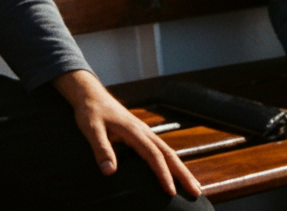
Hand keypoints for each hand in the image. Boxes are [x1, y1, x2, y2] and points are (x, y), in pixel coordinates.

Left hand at [51, 70, 201, 197]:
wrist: (90, 94)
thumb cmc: (90, 111)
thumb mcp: (91, 129)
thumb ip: (101, 149)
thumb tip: (109, 172)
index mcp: (134, 131)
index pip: (153, 155)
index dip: (163, 174)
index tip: (170, 191)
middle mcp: (144, 131)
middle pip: (169, 154)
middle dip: (183, 174)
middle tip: (196, 192)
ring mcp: (145, 132)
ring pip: (168, 152)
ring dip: (181, 169)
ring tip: (194, 186)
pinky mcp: (142, 134)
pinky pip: (161, 149)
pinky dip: (172, 162)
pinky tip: (175, 171)